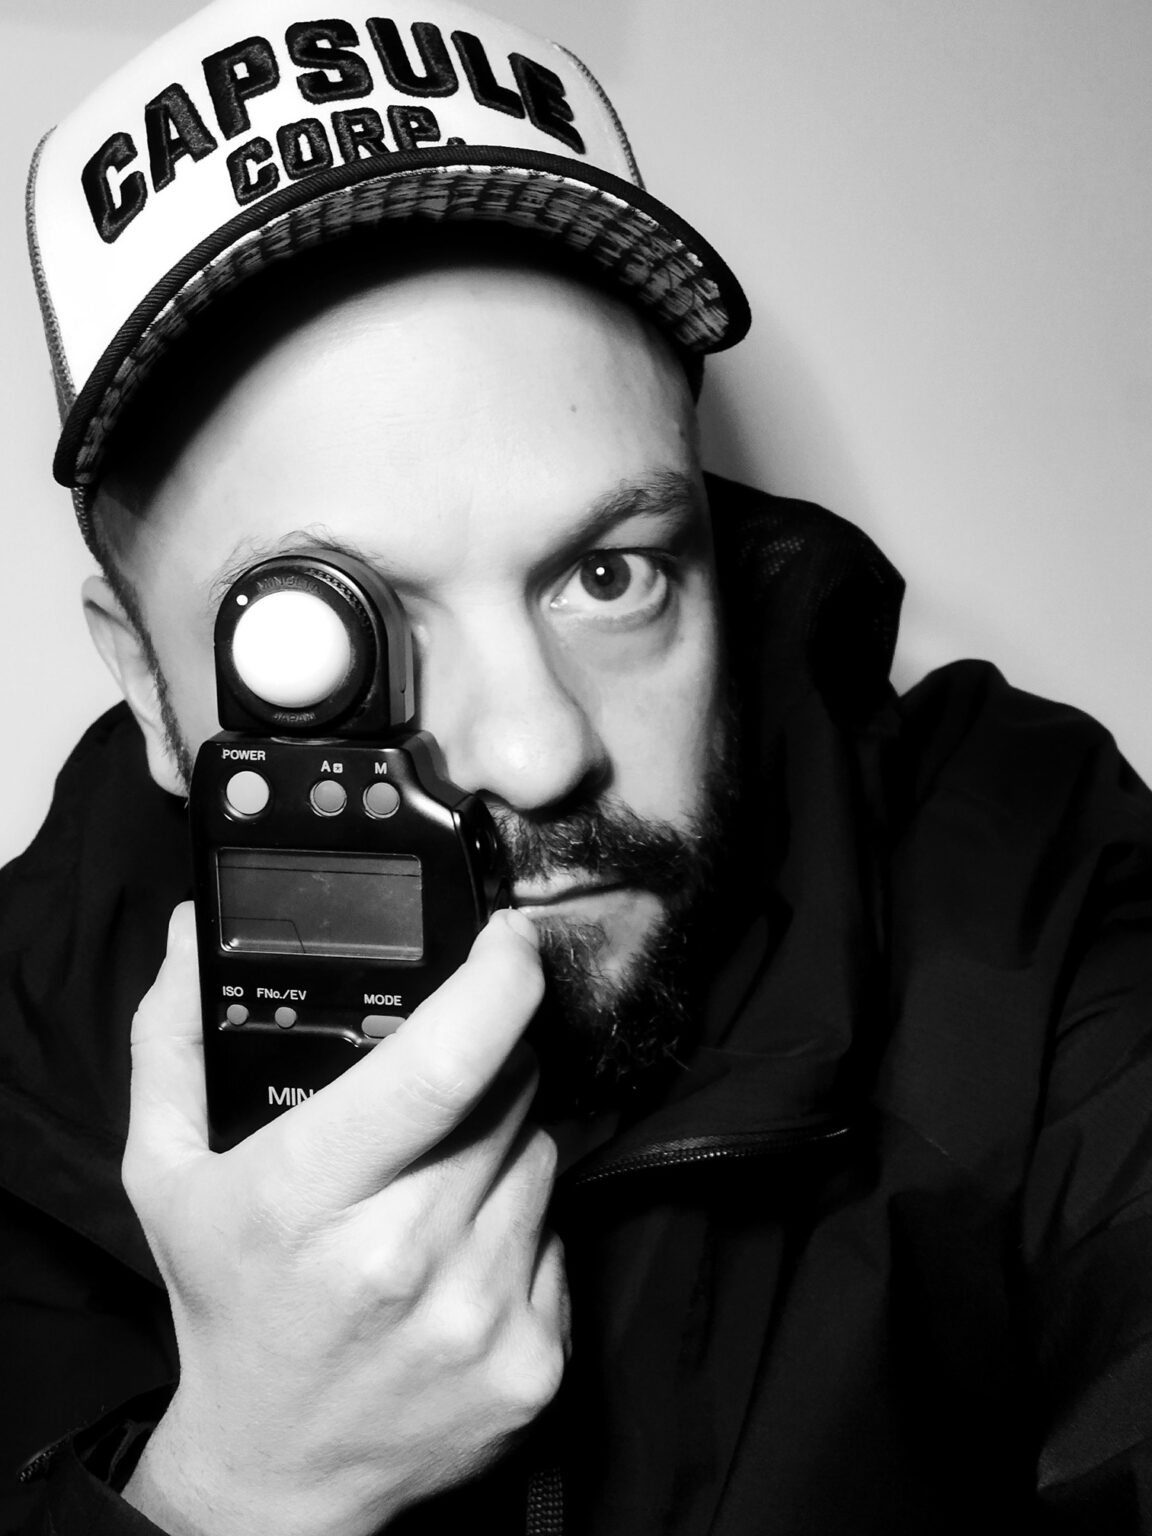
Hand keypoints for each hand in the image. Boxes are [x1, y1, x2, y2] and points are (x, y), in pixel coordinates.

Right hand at [122, 904, 565, 1535]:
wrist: (277, 1476)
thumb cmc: (229, 1308)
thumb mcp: (169, 1175)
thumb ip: (174, 1044)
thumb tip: (186, 934)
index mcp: (310, 1196)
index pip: (442, 1066)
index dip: (496, 983)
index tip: (508, 939)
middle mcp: (404, 1257)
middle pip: (510, 1092)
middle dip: (488, 1063)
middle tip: (437, 1093)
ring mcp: (480, 1315)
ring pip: (542, 1153)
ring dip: (504, 1143)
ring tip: (435, 1185)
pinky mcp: (535, 1360)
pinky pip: (562, 1232)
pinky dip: (521, 1222)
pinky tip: (462, 1253)